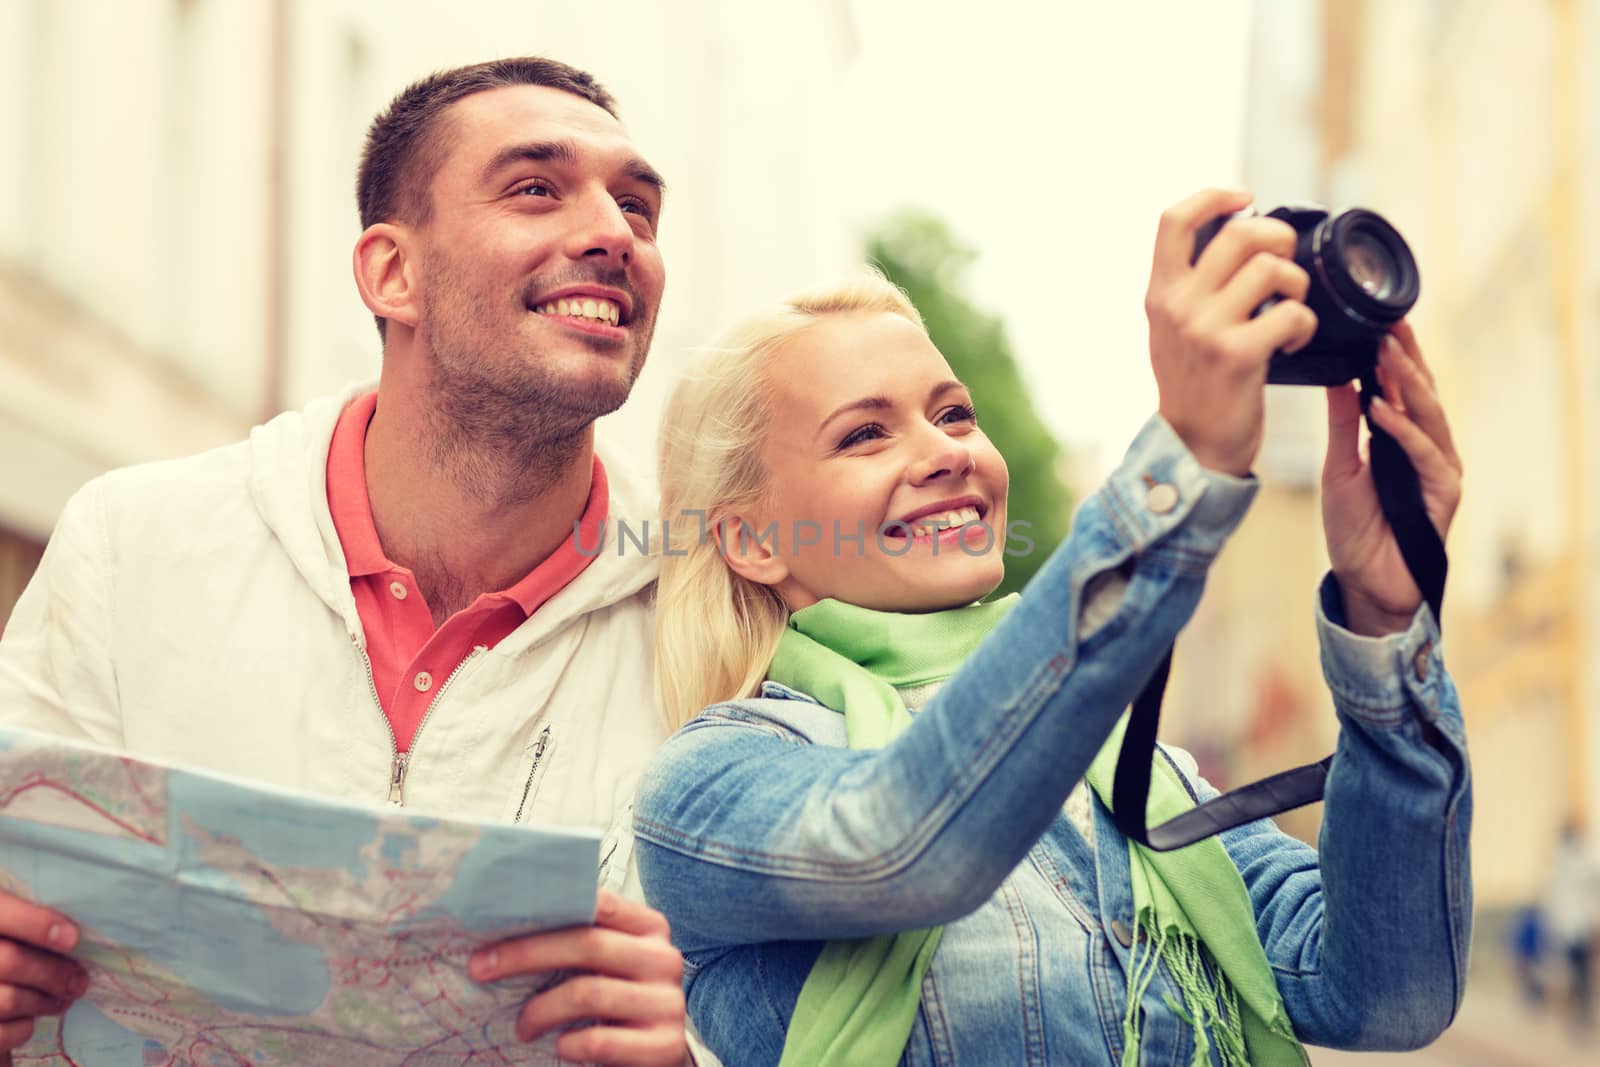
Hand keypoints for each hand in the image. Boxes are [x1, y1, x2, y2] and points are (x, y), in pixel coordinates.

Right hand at [0, 891, 88, 1062]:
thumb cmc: (6, 948)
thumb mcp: (12, 930)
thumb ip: (31, 924)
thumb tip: (73, 933)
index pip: (0, 911)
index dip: (35, 923)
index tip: (72, 938)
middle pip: (10, 962)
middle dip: (53, 974)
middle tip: (79, 981)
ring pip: (8, 1000)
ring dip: (45, 1002)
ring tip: (64, 998)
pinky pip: (2, 1033)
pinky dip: (23, 1028)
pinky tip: (30, 1019)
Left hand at [470, 890, 687, 1065]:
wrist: (658, 1055)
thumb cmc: (623, 1004)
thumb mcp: (608, 965)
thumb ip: (579, 942)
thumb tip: (506, 929)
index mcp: (649, 928)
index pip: (598, 904)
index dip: (543, 912)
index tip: (493, 928)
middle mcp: (663, 959)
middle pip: (588, 944)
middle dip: (526, 955)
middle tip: (482, 969)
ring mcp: (668, 1003)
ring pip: (589, 993)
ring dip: (541, 1010)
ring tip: (523, 1026)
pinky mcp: (664, 1045)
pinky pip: (601, 1040)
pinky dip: (570, 1043)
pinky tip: (560, 1046)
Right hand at [1145, 188, 1318, 474]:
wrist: (1193, 447)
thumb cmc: (1194, 386)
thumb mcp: (1172, 330)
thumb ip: (1190, 287)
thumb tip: (1235, 231)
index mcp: (1160, 293)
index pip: (1173, 220)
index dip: (1214, 196)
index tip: (1245, 199)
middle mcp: (1178, 306)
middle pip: (1239, 233)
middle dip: (1278, 237)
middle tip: (1286, 260)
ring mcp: (1206, 329)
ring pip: (1272, 268)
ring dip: (1298, 283)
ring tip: (1294, 305)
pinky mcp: (1238, 355)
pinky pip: (1291, 312)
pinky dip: (1305, 323)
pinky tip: (1297, 339)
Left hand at [1322, 322, 1462, 635]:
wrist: (1363, 578)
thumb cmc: (1353, 526)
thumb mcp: (1339, 465)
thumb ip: (1343, 423)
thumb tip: (1339, 377)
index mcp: (1401, 437)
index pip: (1402, 387)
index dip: (1393, 355)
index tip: (1380, 321)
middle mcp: (1426, 446)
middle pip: (1421, 392)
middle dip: (1405, 357)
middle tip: (1389, 323)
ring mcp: (1439, 467)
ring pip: (1429, 415)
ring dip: (1407, 384)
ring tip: (1385, 355)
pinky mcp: (1444, 492)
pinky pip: (1425, 453)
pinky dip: (1402, 430)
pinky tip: (1382, 411)